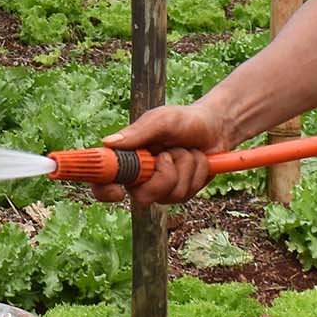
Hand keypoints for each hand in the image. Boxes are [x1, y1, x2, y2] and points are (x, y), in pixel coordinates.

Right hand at [94, 102, 233, 206]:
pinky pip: (187, 191)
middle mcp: (141, 177)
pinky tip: (196, 159)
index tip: (117, 191)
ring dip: (184, 167)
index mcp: (127, 159)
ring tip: (185, 150)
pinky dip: (197, 171)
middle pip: (143, 196)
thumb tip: (108, 143)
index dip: (104, 191)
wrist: (214, 127)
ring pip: (170, 193)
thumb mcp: (160, 120)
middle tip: (168, 153)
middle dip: (163, 175)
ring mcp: (161, 188)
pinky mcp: (181, 193)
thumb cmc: (183, 120)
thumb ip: (137, 133)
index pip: (103, 182)